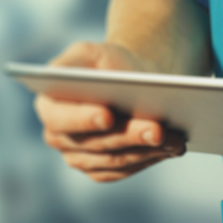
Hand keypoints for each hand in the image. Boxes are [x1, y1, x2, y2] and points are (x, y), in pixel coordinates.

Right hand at [34, 41, 186, 182]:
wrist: (130, 85)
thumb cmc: (109, 64)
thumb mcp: (90, 52)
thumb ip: (75, 60)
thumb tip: (69, 78)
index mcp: (48, 106)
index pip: (60, 119)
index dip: (82, 119)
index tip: (107, 115)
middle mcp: (57, 137)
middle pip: (94, 144)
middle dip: (128, 136)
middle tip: (157, 129)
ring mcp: (77, 158)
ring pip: (114, 160)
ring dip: (146, 150)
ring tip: (174, 138)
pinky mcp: (101, 170)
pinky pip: (125, 170)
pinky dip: (150, 159)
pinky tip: (172, 148)